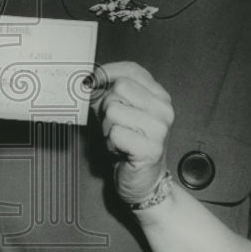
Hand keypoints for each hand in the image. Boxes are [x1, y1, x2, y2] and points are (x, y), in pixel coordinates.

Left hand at [91, 61, 174, 203]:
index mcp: (159, 96)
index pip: (132, 70)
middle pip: (119, 88)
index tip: (91, 81)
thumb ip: (106, 93)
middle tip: (113, 124)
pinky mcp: (151, 148)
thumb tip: (86, 81)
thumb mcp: (118, 112)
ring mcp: (160, 128)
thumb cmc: (129, 144)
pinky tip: (120, 150)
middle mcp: (163, 109)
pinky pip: (115, 133)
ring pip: (113, 110)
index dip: (107, 72)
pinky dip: (111, 143)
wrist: (144, 182)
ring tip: (118, 138)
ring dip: (107, 127)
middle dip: (106, 107)